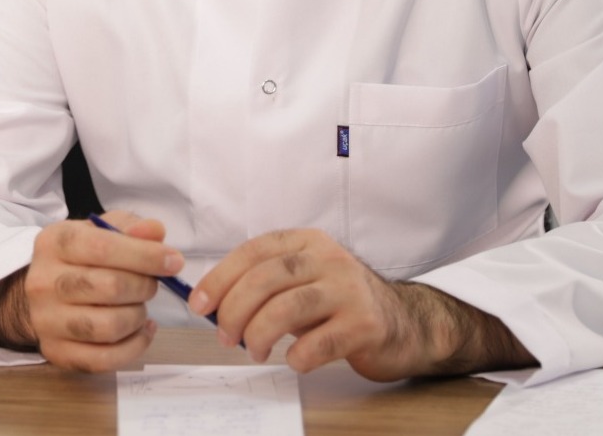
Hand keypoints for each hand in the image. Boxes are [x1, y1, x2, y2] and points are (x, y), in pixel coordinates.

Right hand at [23, 210, 183, 370]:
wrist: (42, 292)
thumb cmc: (79, 257)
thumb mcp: (100, 230)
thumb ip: (130, 226)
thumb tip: (155, 232)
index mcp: (54, 242)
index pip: (102, 247)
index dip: (145, 255)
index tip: (173, 261)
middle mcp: (43, 281)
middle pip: (109, 287)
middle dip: (144, 286)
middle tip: (151, 284)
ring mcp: (46, 321)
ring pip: (108, 327)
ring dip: (138, 317)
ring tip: (140, 307)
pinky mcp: (55, 352)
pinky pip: (104, 359)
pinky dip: (133, 347)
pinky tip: (141, 331)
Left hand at [191, 229, 532, 380]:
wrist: (404, 323)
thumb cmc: (339, 304)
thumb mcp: (302, 281)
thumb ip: (264, 284)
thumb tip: (211, 302)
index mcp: (307, 242)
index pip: (254, 251)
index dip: (220, 278)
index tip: (198, 304)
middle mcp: (329, 259)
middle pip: (267, 279)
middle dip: (235, 310)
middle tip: (224, 336)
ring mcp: (349, 289)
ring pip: (288, 307)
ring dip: (260, 333)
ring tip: (253, 350)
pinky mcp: (366, 323)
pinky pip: (318, 342)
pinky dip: (296, 355)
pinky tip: (293, 360)